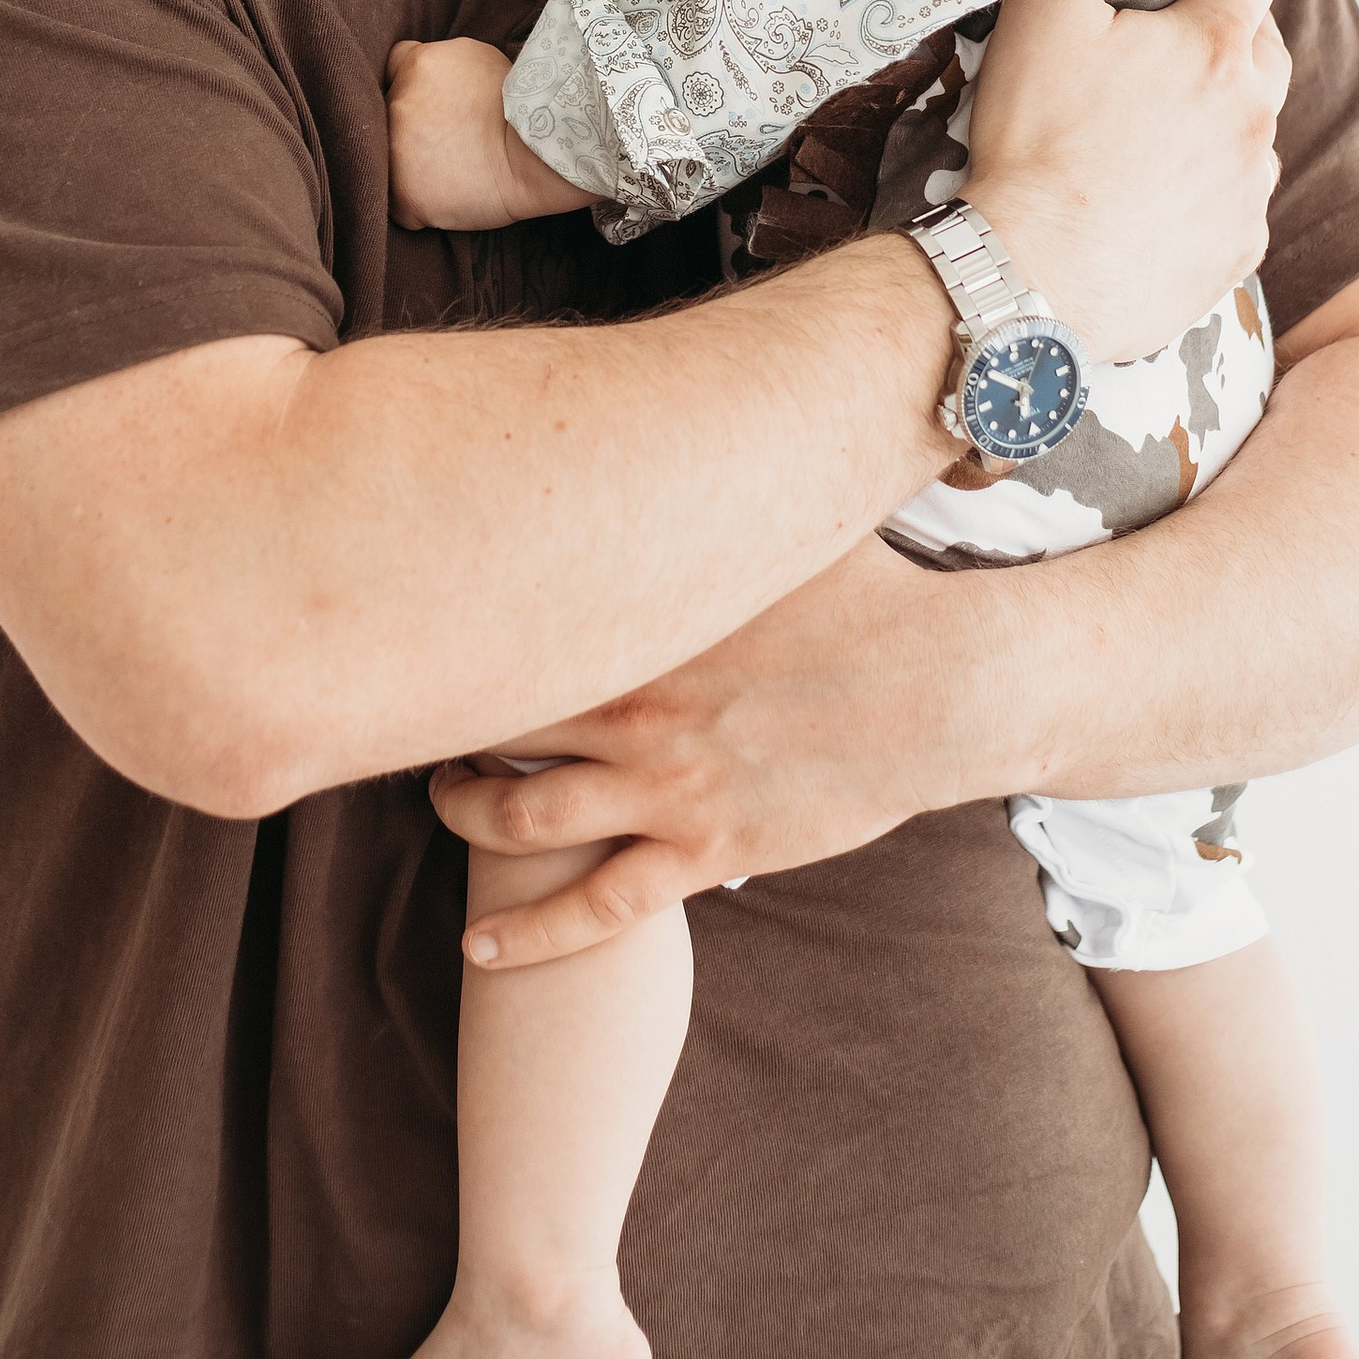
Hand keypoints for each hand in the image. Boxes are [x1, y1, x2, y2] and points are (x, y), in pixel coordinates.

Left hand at [386, 37, 590, 231]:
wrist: (537, 156)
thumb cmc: (519, 110)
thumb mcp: (479, 59)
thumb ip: (442, 65)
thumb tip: (432, 79)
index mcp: (417, 65)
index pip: (394, 68)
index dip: (412, 84)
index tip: (432, 101)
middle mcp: (398, 103)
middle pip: (389, 114)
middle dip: (412, 125)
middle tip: (448, 139)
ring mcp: (395, 150)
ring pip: (389, 159)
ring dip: (411, 164)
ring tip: (450, 168)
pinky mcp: (403, 193)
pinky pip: (396, 201)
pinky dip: (416, 202)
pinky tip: (444, 196)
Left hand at [431, 535, 967, 964]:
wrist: (945, 683)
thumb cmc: (873, 591)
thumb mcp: (783, 523)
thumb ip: (725, 491)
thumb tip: (706, 409)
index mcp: (641, 619)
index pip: (508, 625)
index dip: (454, 630)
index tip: (425, 624)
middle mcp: (633, 705)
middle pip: (492, 719)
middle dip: (438, 720)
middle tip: (412, 714)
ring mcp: (665, 785)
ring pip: (518, 820)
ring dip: (463, 817)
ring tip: (444, 804)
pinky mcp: (707, 850)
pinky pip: (596, 907)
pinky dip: (529, 934)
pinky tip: (479, 949)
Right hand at [959, 0, 1289, 361]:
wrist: (1034, 279)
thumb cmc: (1036, 148)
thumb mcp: (1040, 22)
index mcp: (1212, 48)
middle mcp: (1251, 114)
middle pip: (1267, 47)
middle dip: (1244, 22)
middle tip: (1204, 18)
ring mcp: (1250, 188)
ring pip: (1255, 128)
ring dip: (1227, 111)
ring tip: (1171, 119)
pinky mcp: (1238, 249)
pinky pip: (1239, 201)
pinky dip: (1215, 185)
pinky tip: (1167, 191)